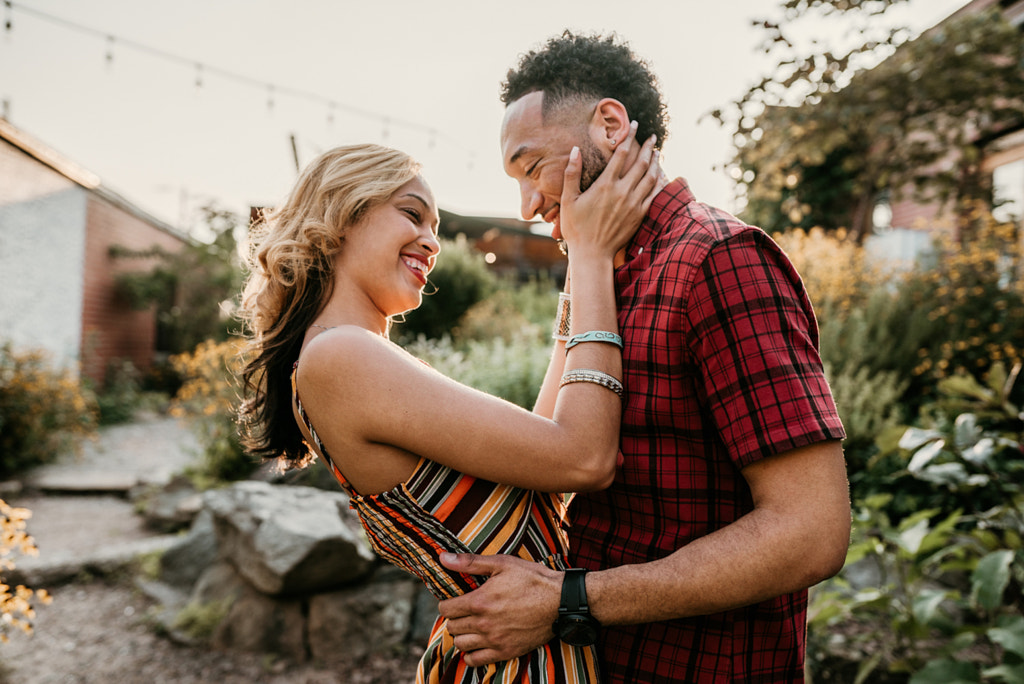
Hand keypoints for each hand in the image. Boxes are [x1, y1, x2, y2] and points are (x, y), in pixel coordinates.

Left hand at [438, 552, 561, 666]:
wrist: (560, 601)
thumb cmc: (532, 579)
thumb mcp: (502, 563)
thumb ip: (470, 562)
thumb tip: (443, 557)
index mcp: (480, 601)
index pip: (446, 609)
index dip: (447, 603)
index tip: (455, 600)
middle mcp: (484, 624)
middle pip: (452, 627)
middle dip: (455, 618)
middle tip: (464, 611)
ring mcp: (495, 640)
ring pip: (461, 644)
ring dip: (462, 635)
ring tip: (471, 627)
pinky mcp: (506, 652)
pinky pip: (476, 660)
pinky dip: (472, 654)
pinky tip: (478, 643)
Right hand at [558, 121, 659, 258]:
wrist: (592, 254)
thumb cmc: (576, 227)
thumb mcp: (567, 200)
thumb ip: (571, 173)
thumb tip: (574, 150)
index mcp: (605, 185)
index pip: (621, 153)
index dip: (629, 136)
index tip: (634, 124)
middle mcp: (622, 192)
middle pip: (641, 162)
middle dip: (648, 146)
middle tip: (653, 136)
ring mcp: (634, 204)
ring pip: (650, 177)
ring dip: (655, 162)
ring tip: (657, 152)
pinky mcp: (640, 215)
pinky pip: (654, 194)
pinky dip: (659, 182)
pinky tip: (660, 175)